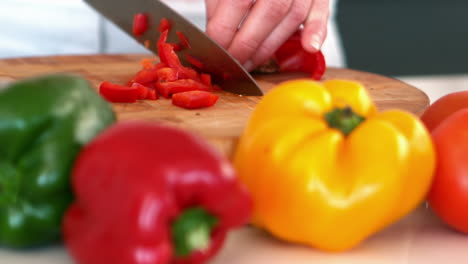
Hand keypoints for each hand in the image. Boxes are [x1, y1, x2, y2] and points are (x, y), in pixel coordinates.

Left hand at [205, 0, 329, 70]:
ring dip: (270, 47)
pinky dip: (317, 30)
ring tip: (250, 62)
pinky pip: (322, 11)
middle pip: (271, 10)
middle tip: (232, 64)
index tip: (216, 51)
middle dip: (248, 45)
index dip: (226, 31)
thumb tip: (215, 37)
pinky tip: (309, 47)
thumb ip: (218, 4)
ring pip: (294, 15)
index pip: (239, 1)